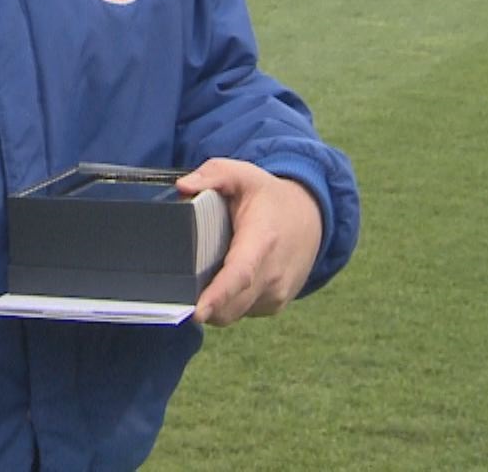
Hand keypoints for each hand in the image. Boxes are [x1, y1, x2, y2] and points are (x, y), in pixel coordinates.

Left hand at [178, 158, 323, 326]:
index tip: (198, 312)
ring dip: (212, 304)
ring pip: (232, 313)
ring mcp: (277, 294)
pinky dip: (226, 304)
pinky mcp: (274, 305)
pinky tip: (220, 280)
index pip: (240, 274)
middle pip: (231, 304)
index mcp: (263, 240)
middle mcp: (273, 274)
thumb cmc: (269, 197)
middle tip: (177, 290)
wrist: (311, 218)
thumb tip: (182, 187)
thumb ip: (212, 175)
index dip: (218, 295)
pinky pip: (241, 312)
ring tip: (201, 277)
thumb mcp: (243, 174)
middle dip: (201, 304)